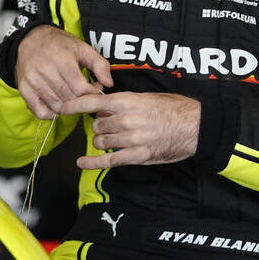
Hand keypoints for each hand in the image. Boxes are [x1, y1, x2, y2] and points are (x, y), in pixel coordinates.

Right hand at [15, 25, 113, 119]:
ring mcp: (34, 82)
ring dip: (67, 107)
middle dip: (81, 100)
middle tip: (84, 94)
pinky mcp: (25, 90)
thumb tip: (109, 84)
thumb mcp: (83, 48)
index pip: (81, 90)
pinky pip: (41, 112)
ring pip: (57, 107)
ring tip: (71, 96)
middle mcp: (46, 72)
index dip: (92, 94)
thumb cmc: (58, 44)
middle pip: (70, 99)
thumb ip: (100, 65)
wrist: (30, 39)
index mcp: (63, 61)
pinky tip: (57, 103)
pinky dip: (51, 113)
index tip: (94, 90)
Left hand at [60, 92, 199, 167]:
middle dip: (99, 125)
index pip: (93, 101)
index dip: (75, 105)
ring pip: (101, 141)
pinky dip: (93, 163)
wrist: (195, 126)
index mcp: (127, 101)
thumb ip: (124, 102)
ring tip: (112, 137)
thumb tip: (104, 107)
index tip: (63, 108)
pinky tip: (82, 162)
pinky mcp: (137, 156)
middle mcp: (125, 119)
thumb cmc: (173, 109)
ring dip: (102, 140)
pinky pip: (109, 161)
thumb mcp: (146, 96)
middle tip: (109, 124)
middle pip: (97, 124)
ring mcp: (130, 139)